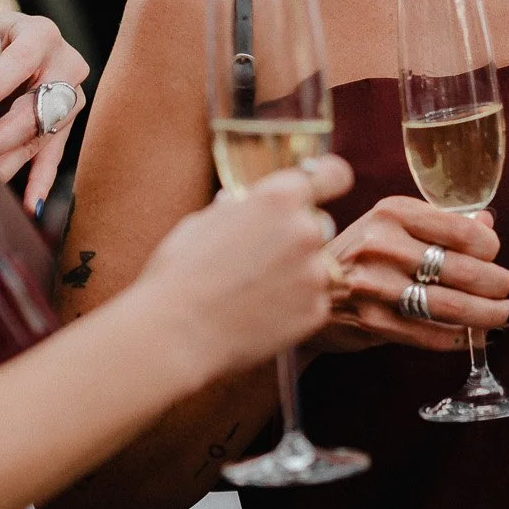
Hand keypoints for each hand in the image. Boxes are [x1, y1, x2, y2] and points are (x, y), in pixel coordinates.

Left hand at [0, 14, 90, 207]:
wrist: (22, 39)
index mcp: (41, 34)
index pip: (20, 61)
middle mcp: (65, 63)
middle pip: (36, 107)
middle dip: (0, 134)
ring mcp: (72, 95)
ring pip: (42, 135)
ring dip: (11, 161)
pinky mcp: (67, 122)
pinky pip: (54, 154)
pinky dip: (40, 181)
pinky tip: (30, 205)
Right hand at [136, 156, 353, 382]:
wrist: (175, 334)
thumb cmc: (180, 274)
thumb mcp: (205, 221)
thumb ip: (241, 208)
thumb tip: (247, 204)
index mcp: (279, 197)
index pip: (334, 175)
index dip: (330, 181)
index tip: (325, 190)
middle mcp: (306, 229)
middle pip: (319, 226)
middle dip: (296, 239)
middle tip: (260, 261)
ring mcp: (315, 273)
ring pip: (316, 266)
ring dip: (296, 275)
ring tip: (254, 294)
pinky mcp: (316, 311)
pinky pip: (313, 301)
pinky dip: (293, 308)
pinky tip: (259, 315)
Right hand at [314, 197, 508, 353]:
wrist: (302, 287)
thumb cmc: (358, 253)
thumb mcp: (391, 225)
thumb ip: (439, 223)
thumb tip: (488, 223)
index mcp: (391, 212)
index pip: (459, 229)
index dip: (488, 247)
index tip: (494, 255)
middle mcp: (383, 246)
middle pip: (460, 269)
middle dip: (495, 284)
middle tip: (507, 290)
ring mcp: (375, 286)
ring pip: (450, 305)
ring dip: (486, 314)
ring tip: (503, 315)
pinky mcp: (373, 322)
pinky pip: (430, 335)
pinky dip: (460, 338)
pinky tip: (474, 336)